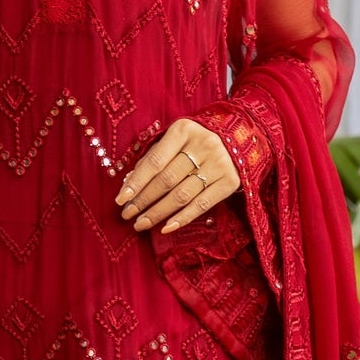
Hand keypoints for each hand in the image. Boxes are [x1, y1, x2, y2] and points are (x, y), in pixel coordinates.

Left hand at [116, 117, 240, 235]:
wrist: (238, 138)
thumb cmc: (195, 141)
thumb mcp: (174, 140)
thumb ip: (153, 158)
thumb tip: (130, 184)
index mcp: (183, 131)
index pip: (155, 161)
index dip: (136, 182)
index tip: (120, 200)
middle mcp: (203, 145)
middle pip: (167, 179)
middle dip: (144, 200)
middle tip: (128, 215)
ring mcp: (219, 164)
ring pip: (182, 195)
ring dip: (158, 212)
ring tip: (141, 223)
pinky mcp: (230, 182)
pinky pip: (201, 205)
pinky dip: (182, 218)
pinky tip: (165, 228)